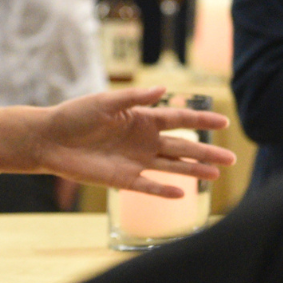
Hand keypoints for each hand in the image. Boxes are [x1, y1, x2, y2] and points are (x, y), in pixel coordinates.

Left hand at [0, 87, 234, 198]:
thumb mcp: (104, 101)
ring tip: (216, 175)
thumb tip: (163, 89)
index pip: (179, 119)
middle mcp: (144, 141)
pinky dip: (163, 190)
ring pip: (172, 167)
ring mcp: (136, 161)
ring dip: (194, 171)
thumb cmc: (75, 115)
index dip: (201, 120)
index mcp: (143, 118)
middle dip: (207, 152)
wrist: (50, 139)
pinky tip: (181, 194)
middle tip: (232, 158)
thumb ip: (134, 98)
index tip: (224, 122)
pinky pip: (148, 186)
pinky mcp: (122, 179)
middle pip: (183, 147)